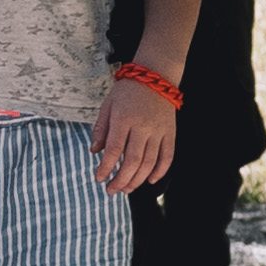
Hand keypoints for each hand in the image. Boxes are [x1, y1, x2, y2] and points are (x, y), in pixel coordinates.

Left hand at [93, 72, 178, 195]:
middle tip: (111, 190)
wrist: (156, 74)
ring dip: (137, 180)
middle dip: (121, 180)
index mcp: (124, 119)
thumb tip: (94, 151)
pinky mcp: (170, 132)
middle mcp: (143, 127)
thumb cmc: (128, 91)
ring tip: (126, 189)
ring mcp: (159, 131)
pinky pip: (167, 156)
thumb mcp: (108, 105)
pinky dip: (160, 171)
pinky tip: (150, 180)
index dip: (105, 168)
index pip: (114, 150)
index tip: (98, 178)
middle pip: (133, 161)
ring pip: (150, 163)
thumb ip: (101, 129)